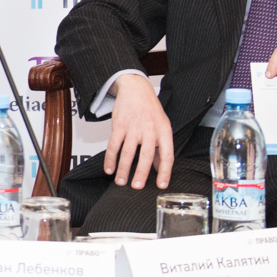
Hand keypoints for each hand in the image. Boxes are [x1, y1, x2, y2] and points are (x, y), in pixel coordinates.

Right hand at [103, 71, 174, 191]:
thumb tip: (158, 167)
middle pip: (146, 155)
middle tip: (137, 187)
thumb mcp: (162, 126)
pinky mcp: (119, 125)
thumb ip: (160, 147)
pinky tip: (109, 169)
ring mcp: (134, 127)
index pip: (167, 155)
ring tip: (121, 181)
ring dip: (123, 169)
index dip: (165, 172)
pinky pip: (113, 145)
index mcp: (164, 131)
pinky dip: (110, 159)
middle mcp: (150, 130)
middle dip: (141, 173)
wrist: (136, 89)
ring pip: (127, 152)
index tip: (161, 185)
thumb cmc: (150, 109)